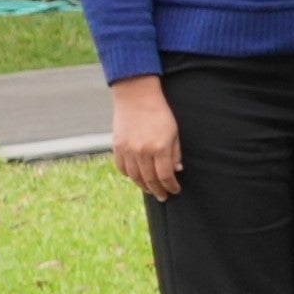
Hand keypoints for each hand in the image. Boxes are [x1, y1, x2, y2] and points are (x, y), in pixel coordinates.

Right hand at [105, 81, 181, 201]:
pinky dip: (129, 175)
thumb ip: (175, 153)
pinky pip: (122, 168)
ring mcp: (127, 150)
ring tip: (151, 190)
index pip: (165, 176)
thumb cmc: (160, 113)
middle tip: (164, 197)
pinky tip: (136, 178)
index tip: (175, 190)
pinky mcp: (117, 146)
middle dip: (158, 190)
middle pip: (150, 179)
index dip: (171, 186)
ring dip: (143, 186)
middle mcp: (142, 151)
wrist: (136, 97)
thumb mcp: (174, 132)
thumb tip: (176, 171)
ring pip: (134, 176)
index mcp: (159, 148)